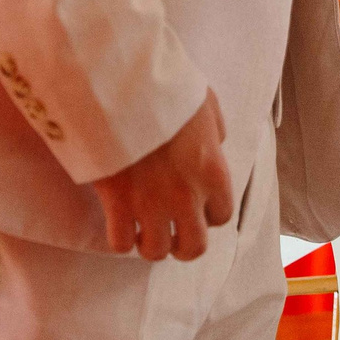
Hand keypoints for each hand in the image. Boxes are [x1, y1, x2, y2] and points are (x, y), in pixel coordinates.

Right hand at [88, 88, 231, 260]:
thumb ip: (215, 131)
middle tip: (171, 234)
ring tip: (142, 231)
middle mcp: (187, 197)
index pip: (221, 216)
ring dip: (150, 244)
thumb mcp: (205, 103)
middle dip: (183, 245)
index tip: (195, 208)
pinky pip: (121, 242)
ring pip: (156, 251)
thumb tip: (215, 144)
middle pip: (193, 247)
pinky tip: (119, 224)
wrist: (124, 88)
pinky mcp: (118, 204)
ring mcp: (151, 204)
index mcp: (212, 173)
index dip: (207, 216)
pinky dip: (120, 239)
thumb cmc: (166, 89)